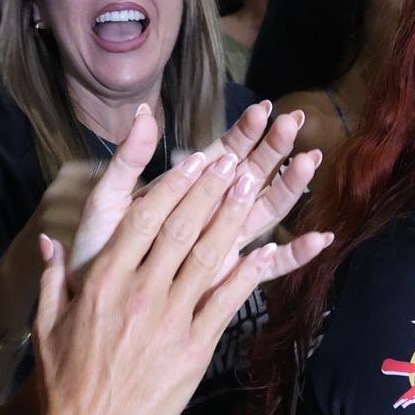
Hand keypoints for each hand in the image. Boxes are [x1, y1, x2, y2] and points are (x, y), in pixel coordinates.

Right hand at [32, 129, 330, 414]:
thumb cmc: (64, 381)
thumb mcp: (47, 323)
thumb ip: (52, 277)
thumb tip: (50, 241)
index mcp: (103, 280)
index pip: (143, 218)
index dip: (174, 185)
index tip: (195, 160)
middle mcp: (140, 292)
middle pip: (182, 228)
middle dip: (210, 190)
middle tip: (233, 160)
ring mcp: (170, 320)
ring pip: (209, 257)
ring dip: (233, 218)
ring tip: (251, 187)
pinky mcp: (194, 349)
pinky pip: (226, 303)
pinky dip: (248, 274)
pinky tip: (267, 250)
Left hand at [65, 102, 319, 284]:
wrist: (94, 305)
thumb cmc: (97, 253)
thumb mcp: (107, 202)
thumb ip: (128, 161)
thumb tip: (142, 113)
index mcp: (185, 192)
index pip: (222, 153)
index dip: (243, 131)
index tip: (262, 108)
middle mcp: (209, 215)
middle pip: (250, 175)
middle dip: (273, 148)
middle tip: (296, 120)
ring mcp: (221, 247)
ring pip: (264, 213)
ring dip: (288, 187)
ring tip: (310, 161)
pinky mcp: (226, 281)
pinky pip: (266, 270)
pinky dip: (294, 256)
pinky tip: (320, 240)